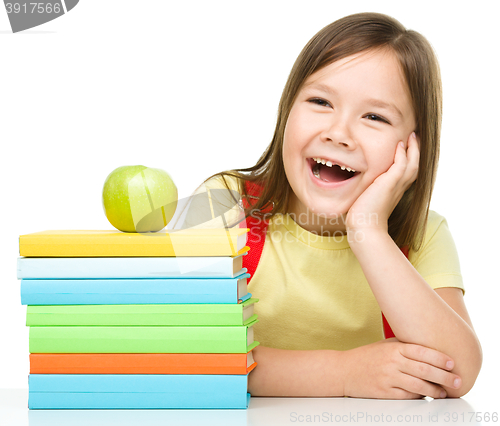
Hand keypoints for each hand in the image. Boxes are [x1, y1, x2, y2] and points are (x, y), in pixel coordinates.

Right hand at [342, 338, 461, 398]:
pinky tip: (426, 396)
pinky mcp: (384, 392)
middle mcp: (392, 362)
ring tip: (444, 392)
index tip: (452, 363)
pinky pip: (407, 396)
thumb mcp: (385, 345)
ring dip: (434, 390)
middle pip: (424, 370)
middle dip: (444, 376)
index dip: (440, 357)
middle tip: (457, 381)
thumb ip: (405, 346)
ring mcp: (388, 378)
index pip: (422, 351)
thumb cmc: (367, 356)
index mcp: (394, 348)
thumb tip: (431, 350)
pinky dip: (419, 397)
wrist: (344, 370)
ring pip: (418, 386)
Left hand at [345, 132, 418, 236]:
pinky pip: (401, 165)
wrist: (365, 228)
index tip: (406, 148)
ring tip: (412, 137)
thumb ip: (366, 192)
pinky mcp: (389, 184)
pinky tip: (400, 145)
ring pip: (412, 164)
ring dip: (414, 149)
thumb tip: (356, 188)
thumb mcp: (366, 200)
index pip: (406, 172)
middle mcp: (399, 188)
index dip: (409, 160)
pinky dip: (403, 154)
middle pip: (414, 166)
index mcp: (394, 191)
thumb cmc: (362, 218)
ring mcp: (396, 186)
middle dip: (416, 151)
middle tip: (415, 138)